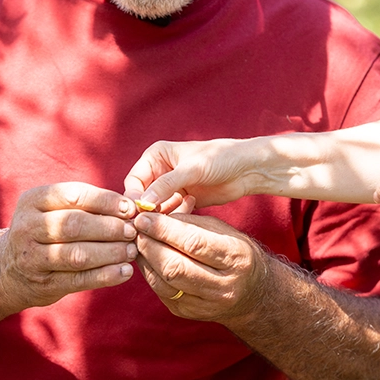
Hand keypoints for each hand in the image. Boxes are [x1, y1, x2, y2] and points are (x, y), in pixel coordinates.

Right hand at [0, 182, 138, 308]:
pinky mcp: (42, 284)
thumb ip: (87, 206)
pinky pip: (78, 280)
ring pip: (77, 255)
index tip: (130, 208)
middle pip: (75, 225)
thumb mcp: (54, 210)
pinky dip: (105, 276)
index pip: (73, 195)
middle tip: (132, 231)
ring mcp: (31, 258)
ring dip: (110, 253)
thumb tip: (131, 207)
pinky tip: (124, 272)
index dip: (105, 201)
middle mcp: (27, 227)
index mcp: (33, 201)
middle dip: (109, 227)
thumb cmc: (46, 231)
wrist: (7, 270)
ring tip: (132, 251)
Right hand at [124, 139, 253, 211]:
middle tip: (152, 224)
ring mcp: (170, 187)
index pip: (133, 180)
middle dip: (145, 210)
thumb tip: (143, 202)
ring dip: (159, 216)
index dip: (134, 197)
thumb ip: (166, 184)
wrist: (246, 168)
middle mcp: (159, 170)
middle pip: (140, 196)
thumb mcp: (192, 169)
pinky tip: (187, 213)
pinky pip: (168, 214)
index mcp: (155, 155)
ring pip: (153, 208)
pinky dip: (172, 218)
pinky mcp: (181, 200)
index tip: (140, 213)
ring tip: (174, 217)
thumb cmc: (220, 158)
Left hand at [133, 210, 265, 322]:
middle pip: (175, 266)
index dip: (164, 229)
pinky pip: (160, 291)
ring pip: (163, 282)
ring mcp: (205, 304)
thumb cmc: (235, 252)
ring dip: (145, 258)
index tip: (145, 216)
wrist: (251, 293)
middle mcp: (223, 285)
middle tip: (136, 228)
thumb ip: (192, 223)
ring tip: (138, 240)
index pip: (194, 243)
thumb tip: (156, 217)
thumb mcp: (223, 231)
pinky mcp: (187, 313)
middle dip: (149, 244)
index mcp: (235, 258)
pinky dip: (148, 271)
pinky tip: (145, 257)